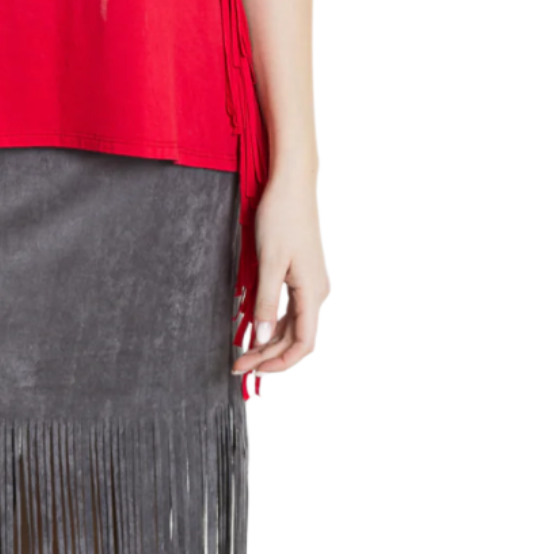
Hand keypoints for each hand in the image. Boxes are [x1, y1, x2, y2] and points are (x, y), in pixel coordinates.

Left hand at [231, 158, 330, 380]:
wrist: (292, 184)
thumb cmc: (280, 217)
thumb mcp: (269, 262)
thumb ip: (267, 303)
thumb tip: (264, 340)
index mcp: (313, 292)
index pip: (303, 344)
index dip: (279, 363)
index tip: (251, 369)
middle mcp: (317, 292)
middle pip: (297, 338)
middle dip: (268, 355)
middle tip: (236, 364)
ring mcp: (311, 283)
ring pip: (294, 325)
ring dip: (271, 342)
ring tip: (243, 352)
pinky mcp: (303, 274)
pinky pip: (292, 309)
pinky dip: (275, 324)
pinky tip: (257, 329)